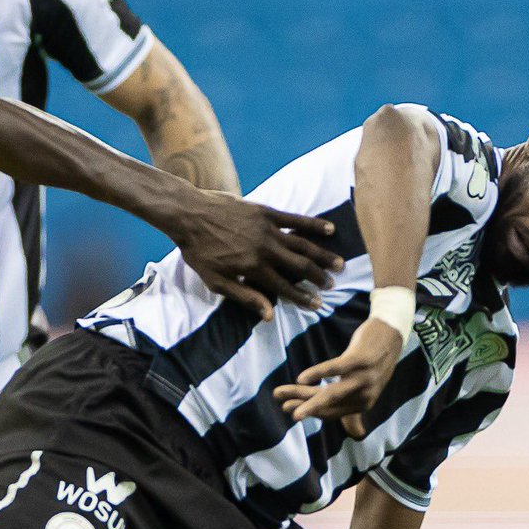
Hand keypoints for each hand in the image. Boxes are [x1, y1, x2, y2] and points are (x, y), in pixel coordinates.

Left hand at [167, 191, 343, 319]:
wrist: (190, 215)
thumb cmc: (199, 251)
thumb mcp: (217, 281)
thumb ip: (245, 297)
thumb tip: (269, 315)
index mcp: (254, 269)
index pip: (285, 288)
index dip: (303, 298)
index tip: (318, 305)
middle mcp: (265, 250)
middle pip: (300, 267)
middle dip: (318, 278)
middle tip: (331, 285)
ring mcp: (268, 229)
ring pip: (303, 244)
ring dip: (322, 255)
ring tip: (339, 264)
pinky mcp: (266, 212)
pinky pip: (295, 219)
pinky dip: (313, 225)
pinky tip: (330, 230)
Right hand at [274, 316, 408, 433]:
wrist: (391, 332)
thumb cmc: (373, 359)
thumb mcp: (366, 384)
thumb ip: (353, 402)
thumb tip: (354, 433)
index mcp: (364, 404)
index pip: (332, 412)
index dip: (310, 412)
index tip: (289, 410)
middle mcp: (365, 395)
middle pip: (328, 404)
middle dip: (303, 407)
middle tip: (282, 407)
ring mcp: (364, 378)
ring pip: (330, 392)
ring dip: (307, 399)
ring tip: (287, 405)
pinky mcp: (360, 360)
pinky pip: (334, 369)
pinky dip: (317, 374)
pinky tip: (301, 378)